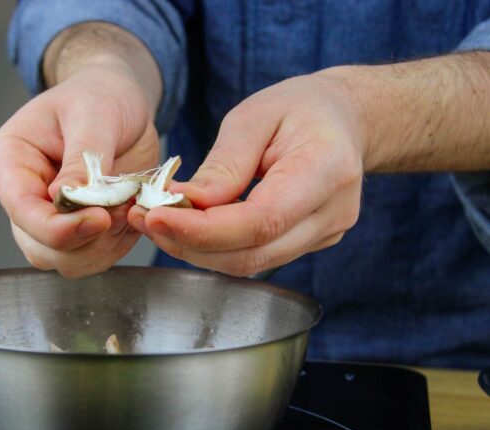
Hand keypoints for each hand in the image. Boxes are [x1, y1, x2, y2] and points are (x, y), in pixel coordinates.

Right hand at [0, 62, 158, 277]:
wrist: (120, 103)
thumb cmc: (100, 96)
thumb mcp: (94, 113)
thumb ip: (82, 158)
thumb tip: (66, 199)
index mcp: (11, 160)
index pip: (21, 208)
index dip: (57, 227)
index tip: (99, 220)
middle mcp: (23, 195)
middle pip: (41, 247)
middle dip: (85, 240)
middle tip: (122, 209)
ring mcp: (49, 217)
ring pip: (66, 261)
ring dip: (104, 246)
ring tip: (129, 207)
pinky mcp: (77, 229)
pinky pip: (93, 257)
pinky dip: (117, 246)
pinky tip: (131, 215)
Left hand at [129, 73, 363, 275]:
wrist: (344, 119)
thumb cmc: (300, 108)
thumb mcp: (255, 117)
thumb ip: (224, 165)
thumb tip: (187, 204)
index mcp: (326, 170)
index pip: (260, 222)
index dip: (203, 230)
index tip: (156, 216)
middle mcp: (333, 212)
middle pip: (253, 253)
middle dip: (191, 244)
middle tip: (146, 218)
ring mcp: (325, 233)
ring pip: (251, 262)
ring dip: (198, 250)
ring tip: (158, 222)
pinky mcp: (310, 242)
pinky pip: (257, 255)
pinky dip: (217, 247)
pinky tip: (189, 226)